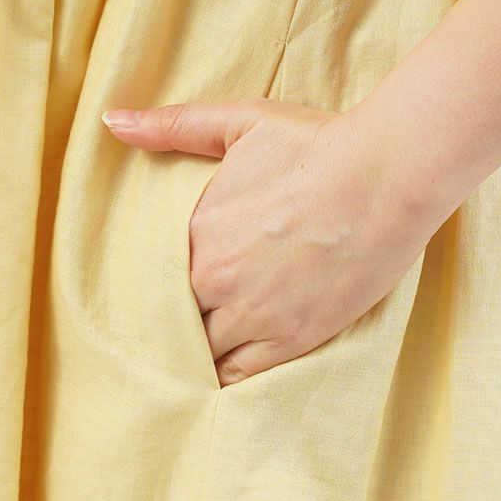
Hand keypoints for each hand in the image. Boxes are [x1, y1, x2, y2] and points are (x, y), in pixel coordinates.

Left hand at [102, 97, 431, 385]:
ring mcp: (253, 314)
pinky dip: (224, 378)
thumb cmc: (317, 145)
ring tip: (195, 353)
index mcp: (195, 230)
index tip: (164, 285)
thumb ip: (174, 126)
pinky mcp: (291, 339)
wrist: (387, 177)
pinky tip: (218, 377)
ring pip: (201, 351)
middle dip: (174, 319)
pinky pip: (238, 376)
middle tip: (174, 324)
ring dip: (197, 351)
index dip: (157, 283)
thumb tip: (113, 122)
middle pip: (173, 316)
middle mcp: (214, 278)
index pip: (153, 274)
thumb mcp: (241, 122)